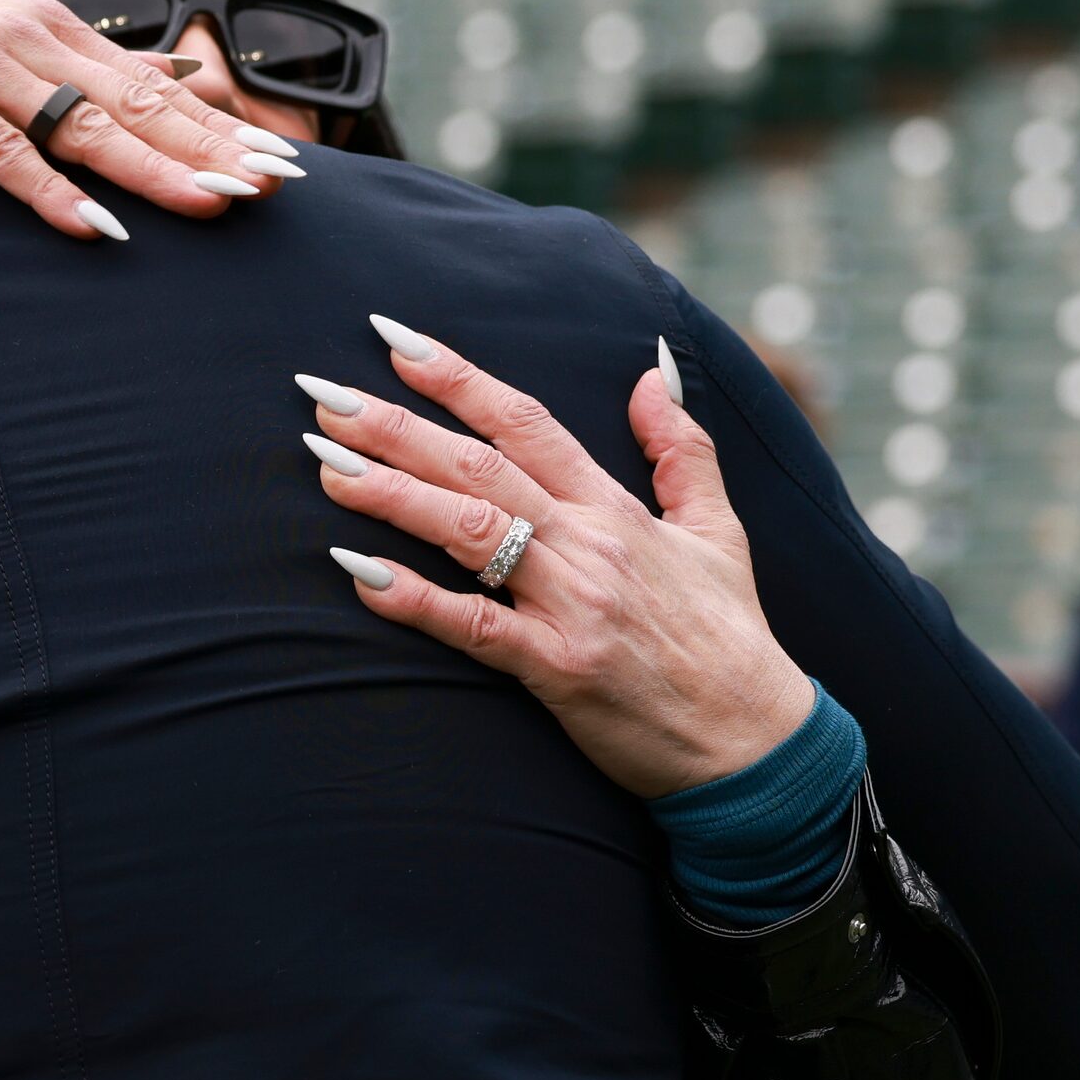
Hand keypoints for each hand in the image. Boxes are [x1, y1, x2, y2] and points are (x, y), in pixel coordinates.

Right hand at [0, 0, 297, 242]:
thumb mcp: (16, 34)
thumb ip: (100, 53)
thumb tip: (181, 65)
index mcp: (59, 28)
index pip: (158, 85)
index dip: (220, 126)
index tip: (279, 163)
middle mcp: (32, 42)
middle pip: (136, 105)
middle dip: (208, 149)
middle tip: (268, 188)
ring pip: (82, 128)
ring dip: (149, 171)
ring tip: (207, 206)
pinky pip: (4, 154)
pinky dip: (49, 191)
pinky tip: (92, 226)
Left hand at [307, 323, 812, 799]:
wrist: (756, 741)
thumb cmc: (729, 637)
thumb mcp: (719, 530)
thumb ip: (682, 448)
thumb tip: (652, 369)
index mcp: (615, 506)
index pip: (524, 421)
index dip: (456, 376)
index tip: (392, 339)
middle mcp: (588, 543)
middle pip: (477, 466)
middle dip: (394, 427)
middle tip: (323, 397)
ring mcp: (572, 604)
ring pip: (467, 532)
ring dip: (390, 495)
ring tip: (324, 467)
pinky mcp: (558, 669)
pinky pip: (475, 628)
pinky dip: (415, 600)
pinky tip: (359, 574)